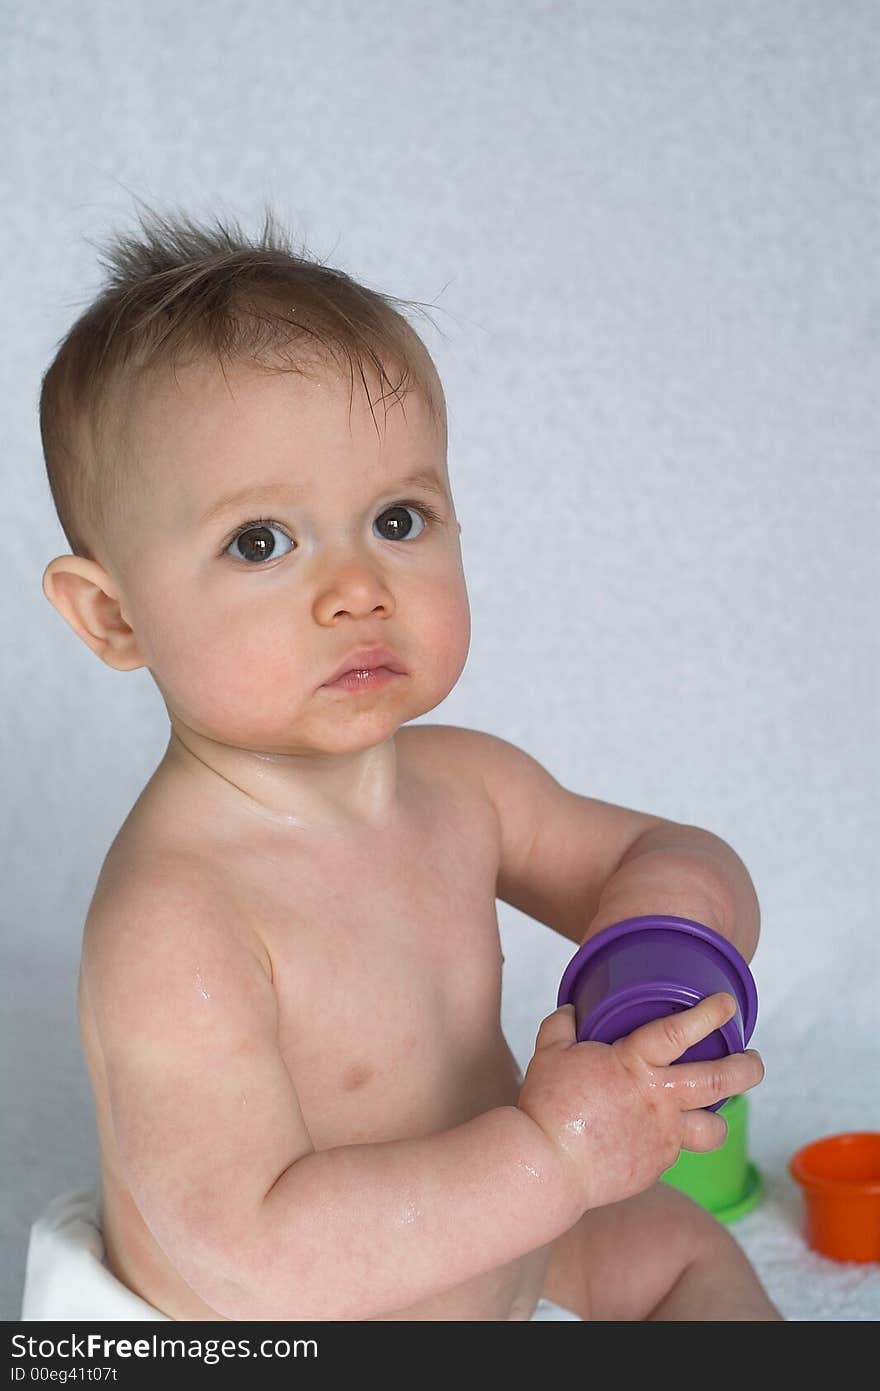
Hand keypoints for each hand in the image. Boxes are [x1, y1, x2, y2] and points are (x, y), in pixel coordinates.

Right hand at [516, 992, 763, 1212]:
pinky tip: (653, 1137)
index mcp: (634, 1064)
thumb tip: (570, 1011)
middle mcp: (659, 1099)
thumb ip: (562, 1027)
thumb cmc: (547, 1107)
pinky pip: (674, 1151)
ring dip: (720, 1117)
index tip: (727, 1004)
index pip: (681, 1031)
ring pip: (713, 1129)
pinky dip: (669, 1141)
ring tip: (715, 1108)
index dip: (709, 1015)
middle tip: (753, 1059)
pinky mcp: (656, 1166)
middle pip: (721, 1080)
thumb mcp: (550, 1054)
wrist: (547, 1166)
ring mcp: (662, 1137)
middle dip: (746, 1067)